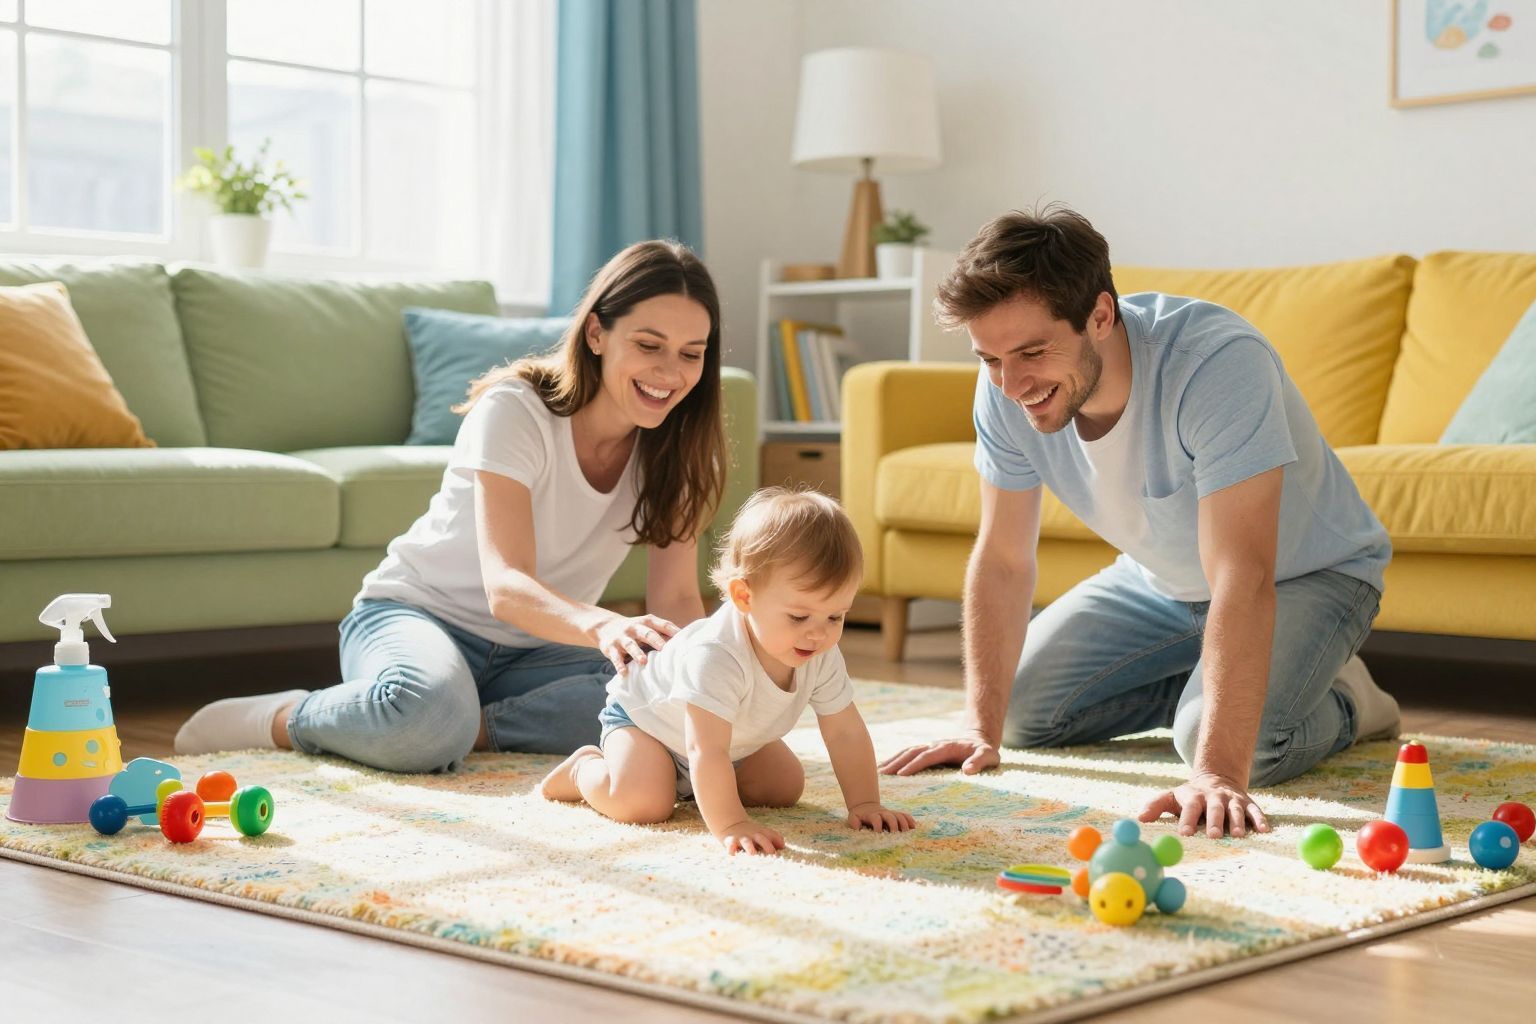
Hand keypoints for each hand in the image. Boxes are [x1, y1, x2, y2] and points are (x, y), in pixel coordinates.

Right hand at [594, 613, 678, 674]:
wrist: (605, 626)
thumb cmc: (635, 629)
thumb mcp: (647, 626)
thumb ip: (663, 632)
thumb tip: (686, 641)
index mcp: (647, 622)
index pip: (662, 624)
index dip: (672, 631)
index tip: (683, 638)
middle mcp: (634, 627)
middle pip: (647, 633)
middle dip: (656, 640)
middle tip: (664, 649)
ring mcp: (622, 637)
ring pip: (630, 645)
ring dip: (637, 653)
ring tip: (643, 662)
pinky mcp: (611, 647)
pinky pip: (616, 657)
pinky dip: (619, 665)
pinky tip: (624, 673)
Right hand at [717, 819, 784, 855]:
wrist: (731, 824)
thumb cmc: (752, 833)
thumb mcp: (764, 833)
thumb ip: (775, 838)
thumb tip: (783, 846)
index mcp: (763, 834)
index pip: (772, 835)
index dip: (777, 841)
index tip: (781, 850)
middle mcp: (753, 836)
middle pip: (761, 838)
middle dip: (766, 845)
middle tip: (771, 854)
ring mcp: (742, 839)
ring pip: (746, 843)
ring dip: (750, 847)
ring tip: (753, 854)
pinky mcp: (731, 842)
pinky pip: (730, 846)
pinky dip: (731, 849)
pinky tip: (732, 853)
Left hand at [846, 801, 915, 831]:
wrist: (866, 806)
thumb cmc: (859, 815)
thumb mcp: (853, 817)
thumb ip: (854, 822)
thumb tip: (857, 827)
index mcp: (872, 815)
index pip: (876, 819)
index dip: (877, 826)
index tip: (878, 834)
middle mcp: (883, 813)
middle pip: (890, 816)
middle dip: (893, 825)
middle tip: (895, 834)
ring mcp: (890, 813)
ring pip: (899, 815)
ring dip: (904, 823)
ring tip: (907, 832)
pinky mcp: (895, 814)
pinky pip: (904, 815)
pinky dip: (909, 820)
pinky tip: (914, 827)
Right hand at [878, 731, 998, 775]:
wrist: (979, 738)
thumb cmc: (984, 750)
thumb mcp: (988, 756)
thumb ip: (979, 762)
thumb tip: (967, 771)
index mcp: (946, 747)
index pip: (926, 756)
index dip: (914, 765)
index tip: (901, 774)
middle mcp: (934, 745)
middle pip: (912, 752)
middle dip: (896, 762)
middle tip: (882, 774)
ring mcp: (929, 746)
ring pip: (907, 751)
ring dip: (893, 760)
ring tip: (879, 770)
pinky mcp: (927, 750)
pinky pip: (909, 753)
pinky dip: (896, 758)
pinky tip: (886, 766)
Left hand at [1138, 771, 1269, 837]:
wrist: (1217, 778)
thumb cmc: (1190, 796)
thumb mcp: (1172, 797)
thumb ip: (1156, 805)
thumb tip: (1139, 818)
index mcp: (1194, 797)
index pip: (1190, 807)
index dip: (1187, 819)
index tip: (1183, 833)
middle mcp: (1214, 797)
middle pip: (1215, 808)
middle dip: (1214, 822)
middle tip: (1213, 836)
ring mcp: (1232, 799)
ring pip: (1235, 809)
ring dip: (1238, 821)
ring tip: (1238, 835)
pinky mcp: (1247, 803)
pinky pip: (1256, 811)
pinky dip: (1260, 819)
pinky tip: (1264, 830)